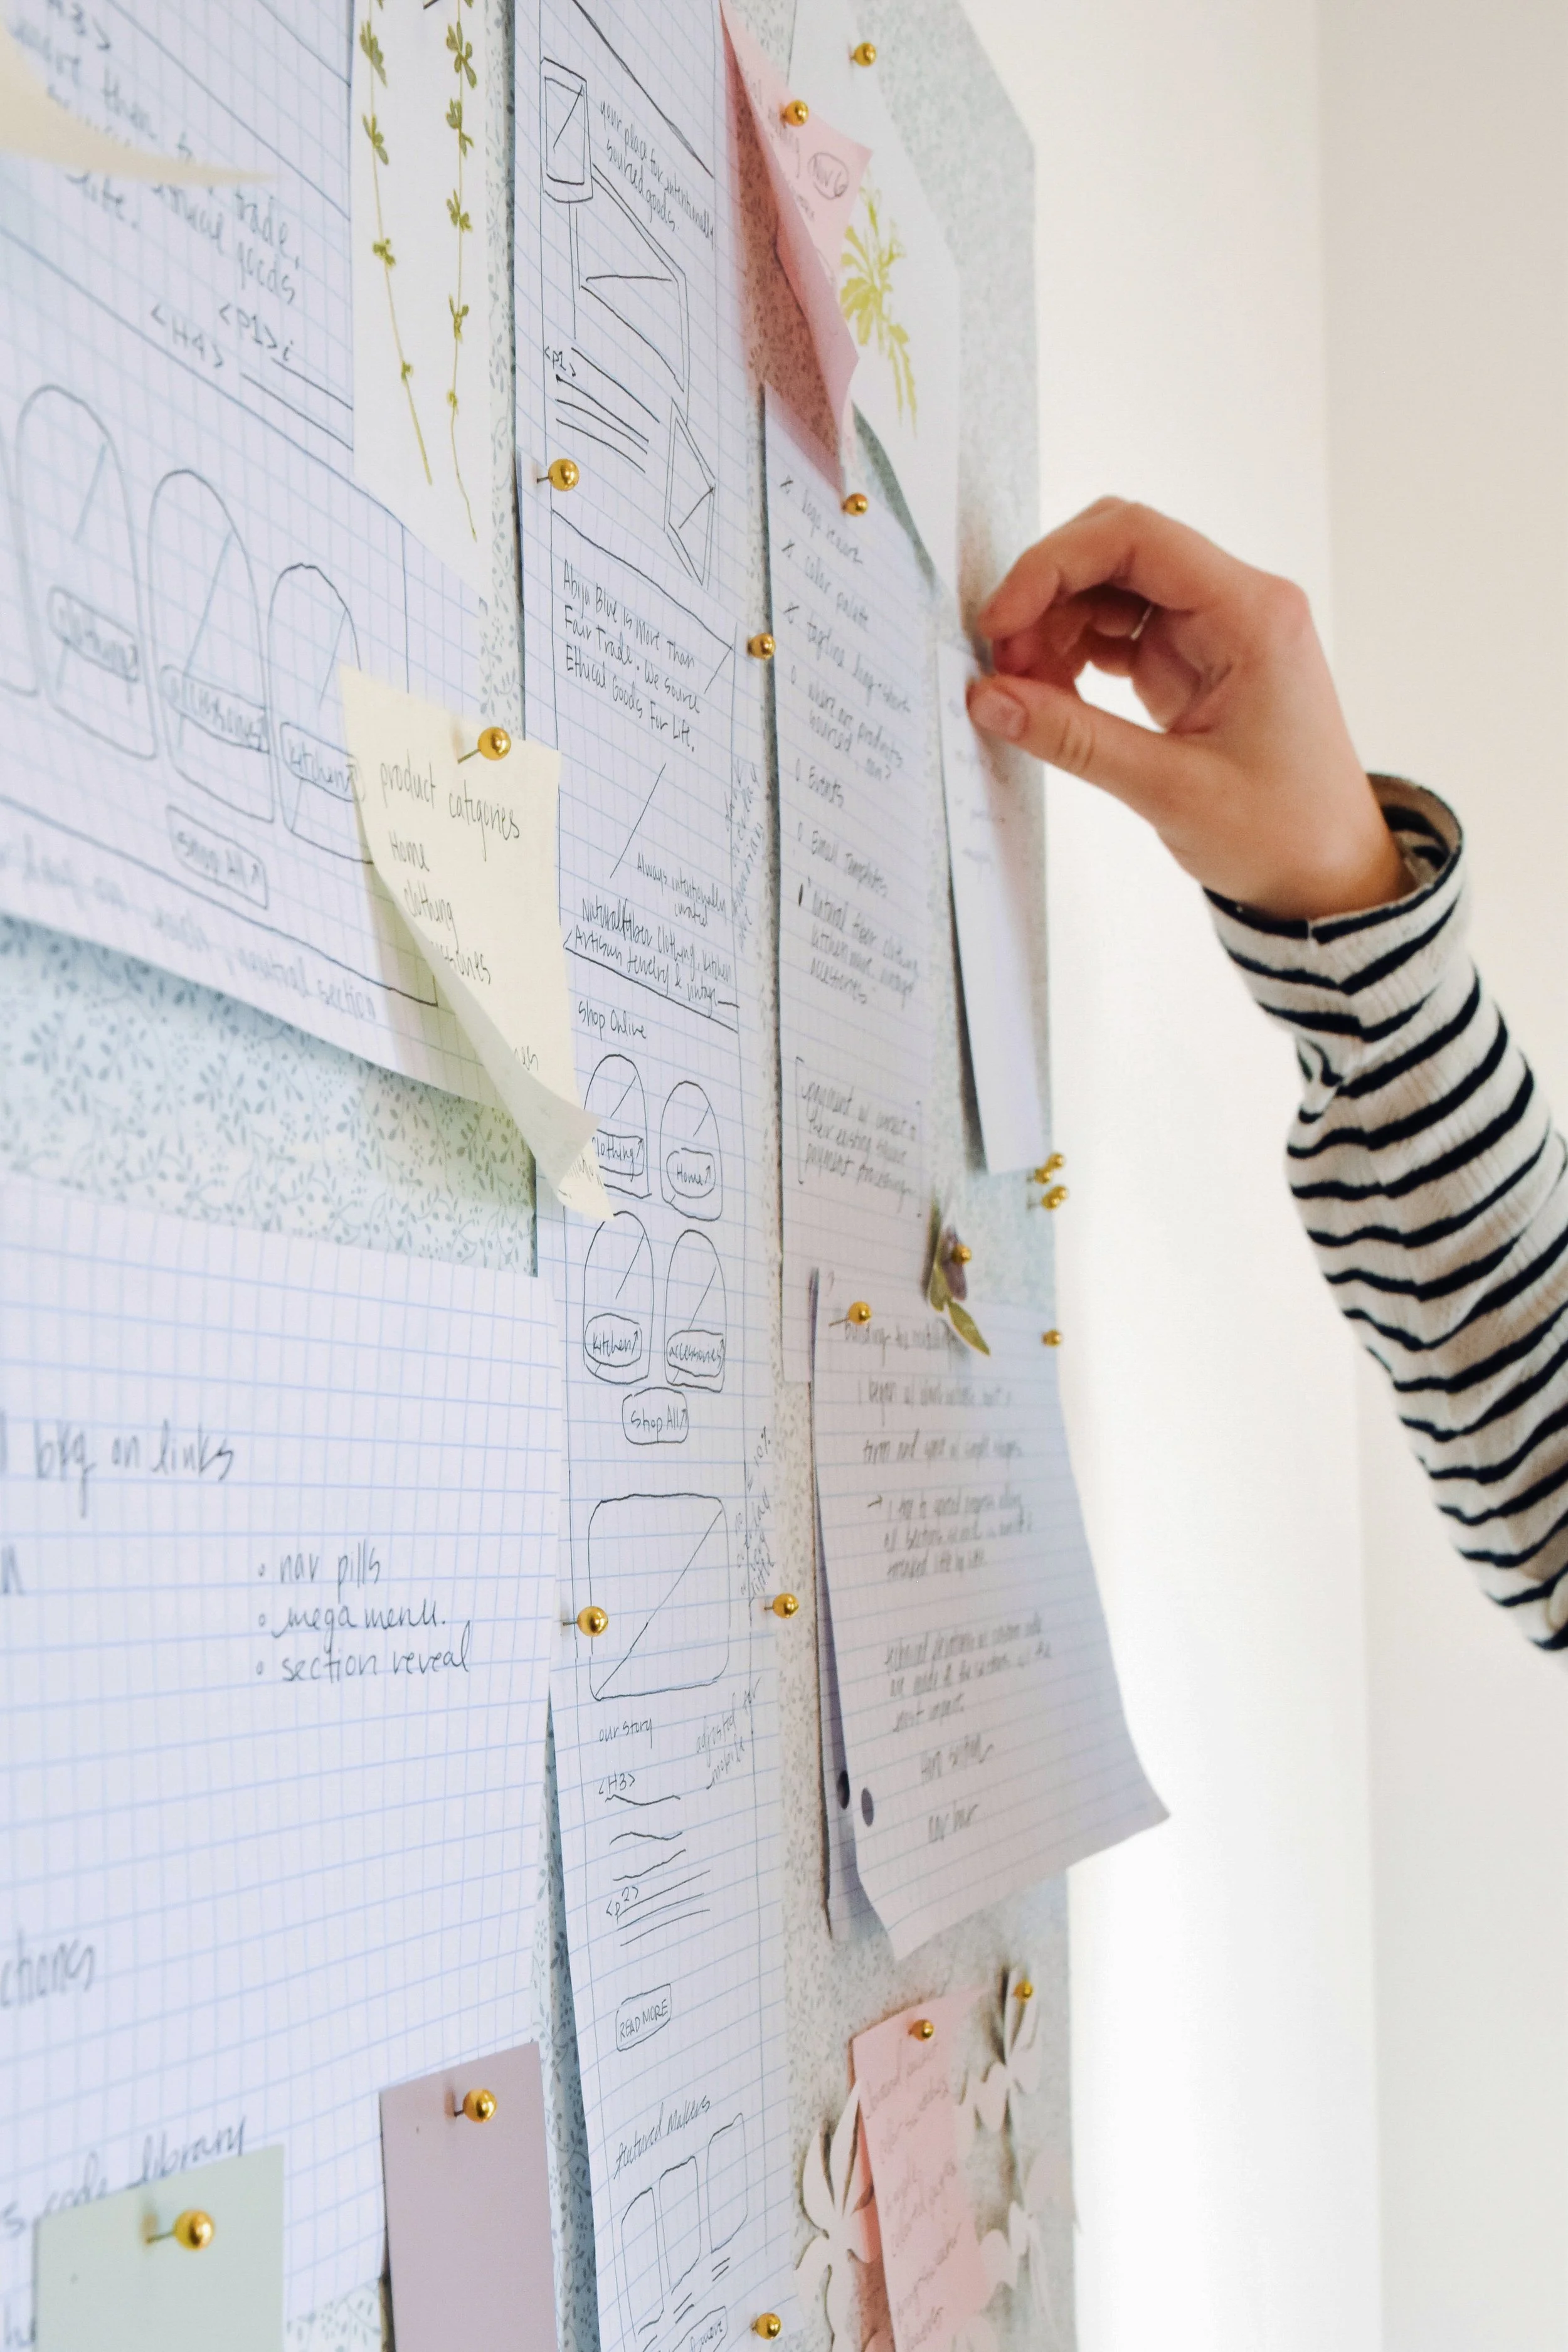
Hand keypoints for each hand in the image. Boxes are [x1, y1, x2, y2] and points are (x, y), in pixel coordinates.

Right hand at [968, 498, 1407, 918]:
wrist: (1330, 875)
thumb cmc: (1283, 833)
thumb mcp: (1171, 790)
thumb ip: (1074, 739)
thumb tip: (989, 699)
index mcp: (1252, 614)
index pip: (1136, 538)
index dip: (1052, 566)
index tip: (999, 622)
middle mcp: (1236, 603)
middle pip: (1117, 551)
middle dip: (1047, 596)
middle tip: (1004, 666)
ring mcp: (1214, 629)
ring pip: (1111, 589)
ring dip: (1054, 628)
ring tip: (1024, 693)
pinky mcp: (1194, 660)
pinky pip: (1120, 631)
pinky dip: (1075, 655)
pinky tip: (1052, 699)